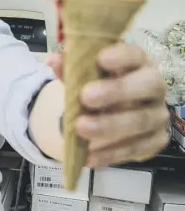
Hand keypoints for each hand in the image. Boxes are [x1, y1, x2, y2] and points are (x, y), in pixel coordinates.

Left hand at [47, 42, 169, 167]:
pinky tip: (89, 156)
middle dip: (116, 90)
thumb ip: (71, 68)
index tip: (100, 59)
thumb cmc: (100, 87)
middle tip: (86, 97)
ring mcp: (156, 114)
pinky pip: (135, 149)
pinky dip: (110, 153)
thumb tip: (54, 61)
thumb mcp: (85, 76)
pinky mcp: (154, 140)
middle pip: (147, 85)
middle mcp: (153, 87)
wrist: (112, 113)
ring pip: (141, 120)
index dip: (121, 56)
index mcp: (137, 63)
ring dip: (109, 125)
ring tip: (81, 128)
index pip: (135, 54)